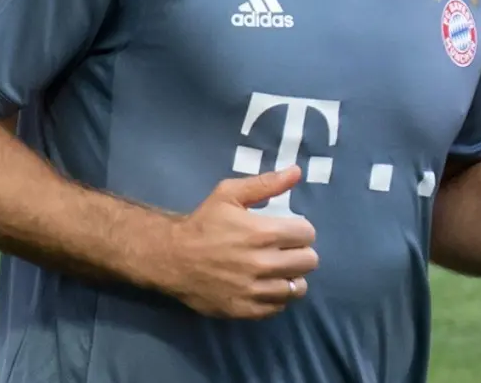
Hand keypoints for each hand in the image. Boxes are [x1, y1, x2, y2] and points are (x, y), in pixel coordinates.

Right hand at [159, 166, 319, 318]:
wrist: (171, 258)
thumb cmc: (203, 224)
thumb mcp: (229, 194)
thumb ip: (266, 183)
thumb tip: (296, 171)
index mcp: (263, 233)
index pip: (307, 235)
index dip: (301, 230)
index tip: (289, 231)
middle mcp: (262, 263)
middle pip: (309, 262)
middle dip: (301, 253)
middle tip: (286, 250)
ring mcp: (253, 290)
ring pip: (298, 287)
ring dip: (293, 277)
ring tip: (279, 269)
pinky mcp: (244, 309)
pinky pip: (278, 306)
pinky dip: (277, 296)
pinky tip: (266, 285)